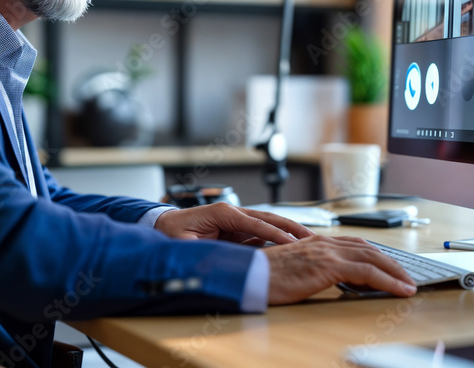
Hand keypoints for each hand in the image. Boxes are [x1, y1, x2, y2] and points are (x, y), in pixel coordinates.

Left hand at [154, 203, 314, 244]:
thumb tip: (220, 260)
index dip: (276, 234)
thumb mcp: (183, 244)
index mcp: (223, 213)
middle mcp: (232, 213)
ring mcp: (235, 220)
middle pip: (268, 219)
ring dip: (287, 233)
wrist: (162, 226)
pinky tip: (289, 248)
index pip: (256, 223)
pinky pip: (259, 234)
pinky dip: (275, 239)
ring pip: (267, 225)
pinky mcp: (236, 229)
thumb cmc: (170, 234)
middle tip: (312, 238)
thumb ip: (202, 250)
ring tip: (308, 242)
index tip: (294, 243)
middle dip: (291, 228)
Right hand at [265, 235, 416, 303]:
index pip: (355, 244)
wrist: (248, 276)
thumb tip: (329, 277)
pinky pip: (367, 272)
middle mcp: (324, 242)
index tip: (390, 267)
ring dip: (395, 271)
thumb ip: (312, 267)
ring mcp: (326, 252)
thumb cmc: (263, 276)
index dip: (376, 255)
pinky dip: (388, 280)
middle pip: (368, 249)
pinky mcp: (328, 266)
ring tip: (408, 284)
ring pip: (373, 258)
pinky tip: (399, 289)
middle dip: (391, 263)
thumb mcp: (293, 268)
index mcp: (315, 241)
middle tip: (407, 276)